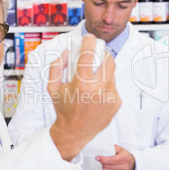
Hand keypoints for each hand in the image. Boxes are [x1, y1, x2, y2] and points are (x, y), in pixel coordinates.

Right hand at [48, 34, 120, 160]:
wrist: (74, 131)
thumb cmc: (62, 108)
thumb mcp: (52, 87)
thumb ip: (56, 66)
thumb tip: (66, 51)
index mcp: (81, 83)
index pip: (88, 54)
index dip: (89, 41)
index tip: (88, 38)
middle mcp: (98, 89)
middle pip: (108, 59)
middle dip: (101, 54)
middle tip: (94, 57)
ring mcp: (110, 96)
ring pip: (112, 72)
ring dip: (103, 70)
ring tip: (92, 79)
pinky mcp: (116, 102)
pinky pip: (113, 86)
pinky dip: (106, 85)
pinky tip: (96, 94)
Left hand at [96, 144, 135, 169]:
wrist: (132, 163)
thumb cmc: (125, 155)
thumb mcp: (119, 149)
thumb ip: (111, 148)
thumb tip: (102, 151)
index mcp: (125, 159)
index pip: (111, 160)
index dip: (102, 159)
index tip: (97, 157)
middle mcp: (125, 167)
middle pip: (107, 166)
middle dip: (103, 162)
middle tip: (104, 160)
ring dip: (104, 167)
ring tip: (108, 164)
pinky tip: (109, 169)